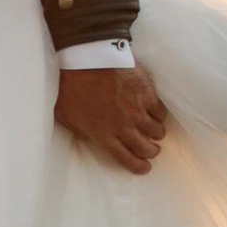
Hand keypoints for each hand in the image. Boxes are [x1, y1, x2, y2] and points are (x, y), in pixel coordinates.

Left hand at [55, 61, 169, 173]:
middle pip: (146, 148)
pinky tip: (155, 112)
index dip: (139, 166)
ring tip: (155, 130)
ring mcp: (137, 111)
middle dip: (151, 152)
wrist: (86, 59)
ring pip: (157, 131)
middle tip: (152, 149)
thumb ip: (78, 130)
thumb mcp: (65, 115)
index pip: (126, 159)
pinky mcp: (147, 94)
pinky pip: (160, 112)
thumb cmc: (71, 85)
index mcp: (104, 135)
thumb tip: (86, 138)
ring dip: (156, 133)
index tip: (145, 167)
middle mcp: (124, 127)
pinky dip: (159, 115)